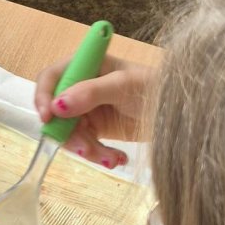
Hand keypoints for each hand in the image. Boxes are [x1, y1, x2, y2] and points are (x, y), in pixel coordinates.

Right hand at [33, 56, 153, 165]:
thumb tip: (57, 105)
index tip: (48, 117)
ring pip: (70, 133)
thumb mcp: (123, 86)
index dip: (44, 96)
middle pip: (57, 111)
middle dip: (69, 133)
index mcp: (87, 65)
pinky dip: (98, 155)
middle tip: (86, 148)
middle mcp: (82, 86)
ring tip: (111, 158)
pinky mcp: (98, 129)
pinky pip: (85, 145)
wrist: (180, 112)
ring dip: (87, 149)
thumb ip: (90, 93)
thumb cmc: (155, 88)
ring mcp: (89, 109)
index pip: (52, 77)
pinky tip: (117, 158)